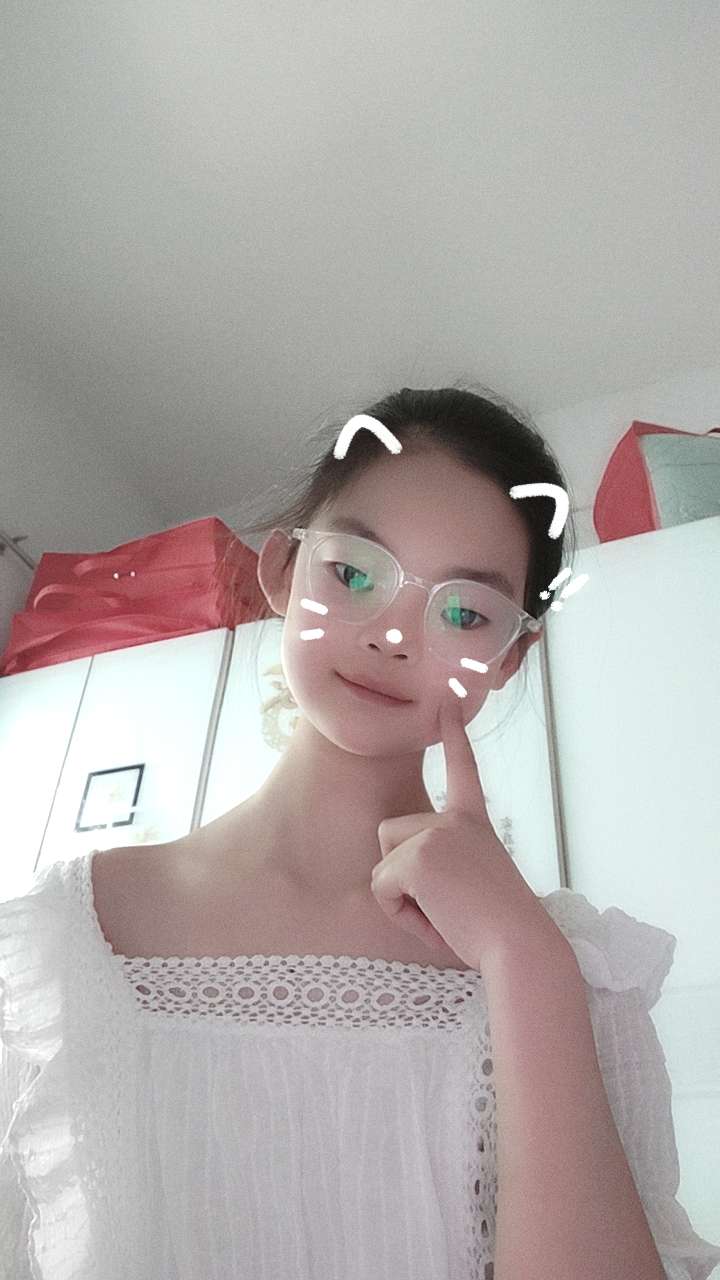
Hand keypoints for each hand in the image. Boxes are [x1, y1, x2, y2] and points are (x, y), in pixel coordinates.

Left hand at [370, 688, 566, 970]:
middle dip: (400, 874)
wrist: (518, 944)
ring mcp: (435, 833)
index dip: (454, 734)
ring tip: (443, 914)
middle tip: (445, 905)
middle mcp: (454, 819)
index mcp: (473, 822)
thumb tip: (401, 877)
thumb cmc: (498, 929)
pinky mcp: (417, 857)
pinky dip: (401, 914)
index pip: (462, 769)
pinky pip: (382, 889)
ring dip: (401, 897)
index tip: (448, 700)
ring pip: (382, 864)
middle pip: (390, 835)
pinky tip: (437, 922)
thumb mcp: (472, 882)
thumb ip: (443, 865)